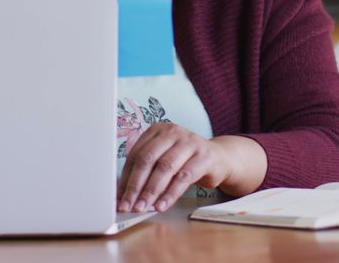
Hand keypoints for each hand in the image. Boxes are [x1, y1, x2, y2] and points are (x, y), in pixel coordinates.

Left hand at [118, 123, 235, 213]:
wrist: (219, 158)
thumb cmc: (185, 160)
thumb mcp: (164, 160)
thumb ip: (146, 172)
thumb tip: (122, 193)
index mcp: (157, 130)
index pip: (136, 154)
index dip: (126, 178)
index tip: (119, 197)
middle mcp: (173, 132)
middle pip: (148, 159)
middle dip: (135, 185)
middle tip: (128, 205)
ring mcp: (190, 142)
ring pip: (165, 167)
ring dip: (152, 191)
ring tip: (143, 207)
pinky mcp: (204, 156)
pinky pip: (184, 177)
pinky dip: (171, 194)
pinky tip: (162, 205)